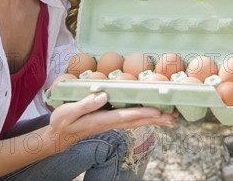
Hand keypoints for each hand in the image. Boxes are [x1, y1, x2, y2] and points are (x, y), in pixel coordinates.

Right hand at [43, 92, 175, 152]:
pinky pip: (132, 120)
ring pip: (137, 122)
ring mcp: (112, 123)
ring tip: (171, 118)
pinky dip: (145, 118)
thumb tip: (104, 95)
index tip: (158, 111)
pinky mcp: (111, 121)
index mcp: (102, 119)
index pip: (126, 116)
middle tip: (174, 117)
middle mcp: (111, 122)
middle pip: (137, 121)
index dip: (142, 113)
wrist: (58, 136)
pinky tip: (154, 117)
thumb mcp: (69, 112)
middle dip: (156, 119)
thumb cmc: (63, 122)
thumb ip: (86, 104)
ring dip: (154, 120)